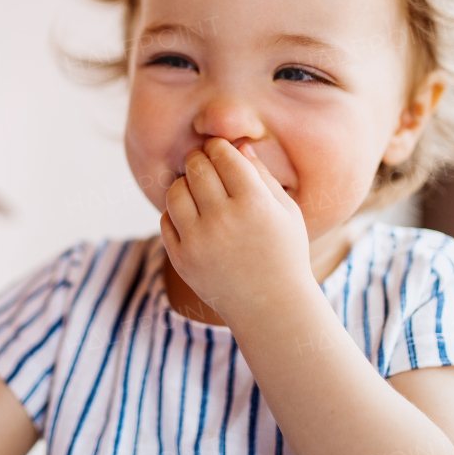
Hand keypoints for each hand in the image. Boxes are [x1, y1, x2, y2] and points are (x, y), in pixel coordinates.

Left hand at [159, 138, 310, 314]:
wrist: (271, 307)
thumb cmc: (284, 253)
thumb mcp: (287, 211)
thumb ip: (263, 175)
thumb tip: (237, 147)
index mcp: (254, 203)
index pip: (223, 155)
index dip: (219, 147)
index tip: (219, 150)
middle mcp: (223, 220)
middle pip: (196, 168)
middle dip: (199, 159)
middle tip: (204, 162)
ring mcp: (199, 241)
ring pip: (175, 191)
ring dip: (184, 183)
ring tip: (197, 188)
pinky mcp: (182, 259)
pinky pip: (166, 220)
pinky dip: (175, 213)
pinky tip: (192, 216)